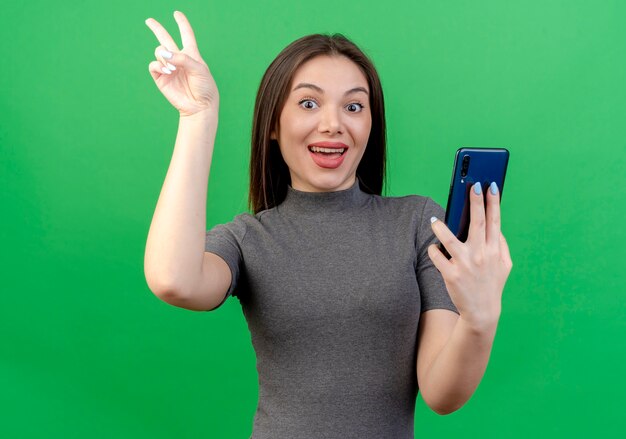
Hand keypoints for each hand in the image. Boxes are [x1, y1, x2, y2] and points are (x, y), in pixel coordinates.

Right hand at [145, 11, 218, 117]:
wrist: (199, 106)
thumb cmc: (204, 87)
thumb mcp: (199, 69)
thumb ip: (182, 58)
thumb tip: (164, 54)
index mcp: (191, 55)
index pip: (186, 35)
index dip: (182, 23)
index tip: (177, 14)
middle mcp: (178, 59)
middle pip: (166, 39)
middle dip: (157, 29)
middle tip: (149, 20)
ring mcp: (169, 68)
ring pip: (159, 52)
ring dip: (164, 56)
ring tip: (173, 69)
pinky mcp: (161, 78)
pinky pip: (153, 65)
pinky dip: (159, 65)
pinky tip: (167, 71)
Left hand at [428, 182, 512, 329]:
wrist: (481, 313)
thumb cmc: (492, 285)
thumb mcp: (505, 266)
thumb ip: (502, 245)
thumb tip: (495, 226)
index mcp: (494, 250)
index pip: (495, 221)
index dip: (494, 202)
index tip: (491, 185)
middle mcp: (481, 255)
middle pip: (477, 222)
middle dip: (475, 202)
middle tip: (471, 185)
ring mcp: (465, 264)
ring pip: (450, 238)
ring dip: (441, 226)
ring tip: (435, 220)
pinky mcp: (451, 274)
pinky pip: (438, 256)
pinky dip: (434, 249)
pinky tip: (433, 246)